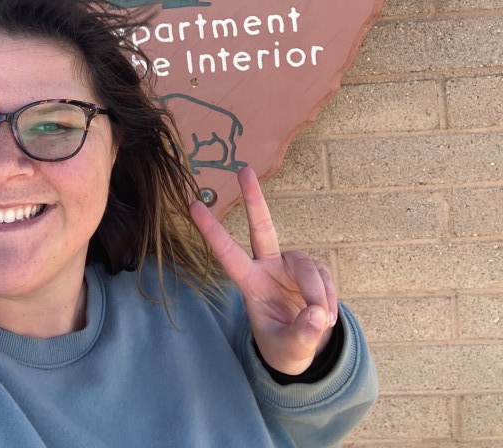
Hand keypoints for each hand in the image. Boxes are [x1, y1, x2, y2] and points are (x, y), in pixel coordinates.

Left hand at [189, 165, 336, 375]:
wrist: (306, 349)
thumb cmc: (285, 347)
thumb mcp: (288, 350)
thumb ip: (301, 335)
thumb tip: (318, 315)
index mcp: (250, 283)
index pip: (228, 254)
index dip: (211, 231)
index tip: (192, 205)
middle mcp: (268, 266)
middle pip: (262, 227)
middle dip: (253, 198)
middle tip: (243, 169)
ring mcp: (291, 265)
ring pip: (307, 268)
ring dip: (317, 294)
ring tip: (320, 321)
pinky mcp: (313, 269)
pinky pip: (324, 280)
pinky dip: (328, 301)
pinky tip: (325, 318)